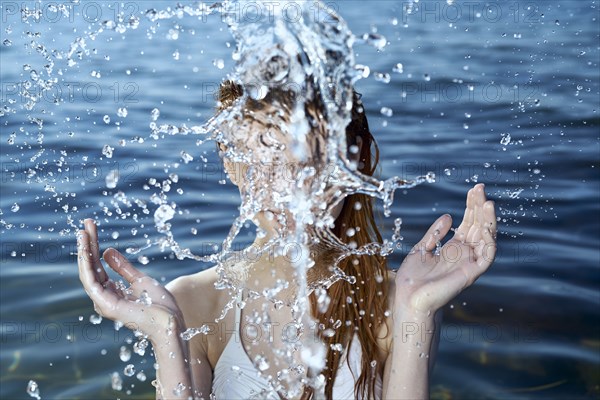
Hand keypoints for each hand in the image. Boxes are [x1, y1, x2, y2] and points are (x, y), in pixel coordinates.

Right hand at [77, 219, 183, 340]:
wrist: (170, 322)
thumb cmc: (159, 306)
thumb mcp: (140, 280)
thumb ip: (123, 268)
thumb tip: (107, 251)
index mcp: (112, 293)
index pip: (99, 266)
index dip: (95, 246)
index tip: (92, 228)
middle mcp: (104, 298)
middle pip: (92, 267)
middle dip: (88, 245)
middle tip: (86, 224)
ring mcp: (104, 303)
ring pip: (88, 273)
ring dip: (84, 252)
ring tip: (83, 233)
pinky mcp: (107, 305)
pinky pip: (92, 282)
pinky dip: (87, 266)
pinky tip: (86, 250)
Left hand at [395, 184, 496, 313]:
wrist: (408, 299)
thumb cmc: (413, 279)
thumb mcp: (422, 249)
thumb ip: (435, 233)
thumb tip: (449, 216)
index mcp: (454, 248)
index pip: (468, 222)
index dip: (471, 206)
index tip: (473, 189)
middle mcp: (465, 254)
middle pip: (478, 226)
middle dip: (479, 207)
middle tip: (479, 188)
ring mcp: (469, 263)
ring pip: (486, 238)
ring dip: (488, 220)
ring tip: (487, 202)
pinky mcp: (471, 273)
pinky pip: (487, 256)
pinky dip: (488, 241)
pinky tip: (484, 226)